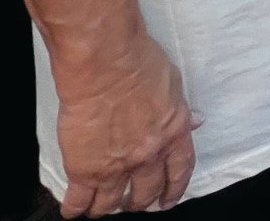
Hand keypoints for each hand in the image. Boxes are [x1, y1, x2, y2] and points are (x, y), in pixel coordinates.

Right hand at [54, 30, 198, 215]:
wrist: (106, 63)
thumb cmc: (139, 62)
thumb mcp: (174, 83)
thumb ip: (181, 110)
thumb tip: (196, 120)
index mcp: (173, 133)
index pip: (180, 171)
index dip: (174, 189)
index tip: (169, 199)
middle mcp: (148, 156)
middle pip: (146, 192)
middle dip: (140, 201)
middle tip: (133, 202)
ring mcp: (115, 167)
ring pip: (111, 203)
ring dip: (108, 207)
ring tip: (102, 206)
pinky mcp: (84, 169)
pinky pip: (78, 201)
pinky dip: (75, 208)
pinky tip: (73, 209)